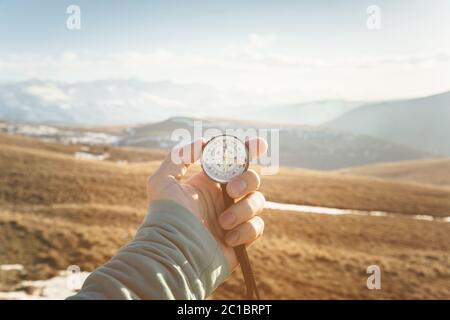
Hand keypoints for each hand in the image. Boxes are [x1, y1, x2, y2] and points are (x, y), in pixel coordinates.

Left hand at [147, 137, 266, 269]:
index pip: (234, 162)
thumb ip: (180, 156)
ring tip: (222, 222)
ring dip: (243, 209)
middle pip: (252, 179)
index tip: (259, 144)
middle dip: (247, 180)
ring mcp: (234, 218)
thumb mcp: (162, 181)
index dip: (249, 150)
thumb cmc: (165, 217)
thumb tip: (203, 141)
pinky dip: (245, 230)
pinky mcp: (241, 239)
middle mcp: (224, 198)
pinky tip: (227, 238)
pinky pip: (257, 226)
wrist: (173, 254)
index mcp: (210, 183)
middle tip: (232, 189)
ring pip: (258, 202)